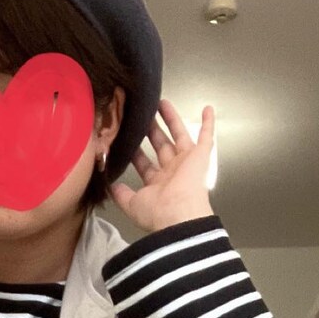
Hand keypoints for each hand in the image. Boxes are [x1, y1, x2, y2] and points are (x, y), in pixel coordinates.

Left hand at [108, 99, 214, 232]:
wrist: (179, 214)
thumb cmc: (157, 212)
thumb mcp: (132, 204)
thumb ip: (120, 194)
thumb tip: (110, 186)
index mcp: (158, 185)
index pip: (145, 165)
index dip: (136, 153)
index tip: (126, 140)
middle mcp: (173, 173)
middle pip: (161, 146)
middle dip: (151, 131)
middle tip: (143, 116)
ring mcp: (187, 162)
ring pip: (179, 135)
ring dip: (171, 120)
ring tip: (161, 103)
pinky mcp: (201, 155)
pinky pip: (206, 136)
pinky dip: (208, 123)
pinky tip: (207, 109)